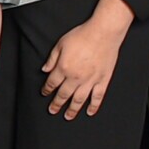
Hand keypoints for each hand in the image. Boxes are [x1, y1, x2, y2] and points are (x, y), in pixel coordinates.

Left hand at [42, 0, 131, 118]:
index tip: (45, 93)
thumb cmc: (83, 35)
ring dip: (72, 110)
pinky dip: (94, 106)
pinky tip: (89, 112)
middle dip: (56, 104)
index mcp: (64, 68)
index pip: (52, 83)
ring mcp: (90, 80)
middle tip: (52, 110)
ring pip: (79, 100)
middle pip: (63, 95)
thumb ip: (52, 59)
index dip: (47, 89)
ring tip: (67, 116)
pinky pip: (97, 97)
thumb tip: (45, 69)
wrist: (103, 32)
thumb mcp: (61, 44)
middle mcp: (76, 77)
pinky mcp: (103, 80)